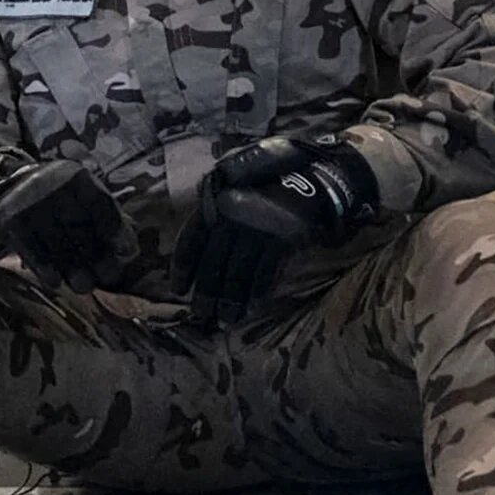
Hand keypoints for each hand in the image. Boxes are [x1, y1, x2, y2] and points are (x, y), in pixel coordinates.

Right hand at [0, 158, 137, 293]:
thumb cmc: (60, 201)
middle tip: (107, 277)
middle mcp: (51, 183)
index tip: (127, 252)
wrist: (9, 189)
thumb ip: (108, 219)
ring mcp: (29, 202)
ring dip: (73, 268)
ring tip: (84, 287)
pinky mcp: (11, 220)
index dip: (116, 229)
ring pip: (57, 242)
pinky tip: (55, 283)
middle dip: (96, 254)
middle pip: (79, 225)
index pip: (101, 203)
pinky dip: (46, 268)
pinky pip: (32, 250)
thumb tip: (130, 249)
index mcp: (75, 176)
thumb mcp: (83, 199)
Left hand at [174, 135, 377, 324]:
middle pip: (212, 263)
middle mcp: (231, 216)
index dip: (183, 268)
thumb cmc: (271, 175)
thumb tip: (201, 234)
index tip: (178, 289)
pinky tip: (250, 309)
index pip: (191, 240)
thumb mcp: (234, 179)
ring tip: (223, 321)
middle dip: (206, 293)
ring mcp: (256, 229)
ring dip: (230, 301)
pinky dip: (256, 294)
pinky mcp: (281, 240)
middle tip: (200, 316)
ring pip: (237, 273)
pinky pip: (264, 273)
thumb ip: (216, 202)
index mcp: (215, 200)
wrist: (316, 173)